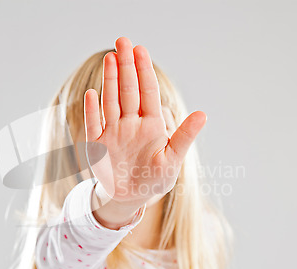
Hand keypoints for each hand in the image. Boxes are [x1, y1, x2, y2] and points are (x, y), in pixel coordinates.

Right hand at [84, 37, 205, 225]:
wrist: (131, 198)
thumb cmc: (154, 179)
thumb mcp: (173, 159)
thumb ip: (184, 136)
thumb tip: (203, 113)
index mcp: (151, 125)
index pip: (147, 92)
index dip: (144, 70)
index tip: (141, 49)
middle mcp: (131, 123)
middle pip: (128, 90)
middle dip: (126, 66)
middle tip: (123, 41)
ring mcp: (113, 132)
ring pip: (111, 101)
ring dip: (110, 80)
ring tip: (110, 58)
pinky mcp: (98, 145)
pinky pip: (94, 125)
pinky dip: (92, 111)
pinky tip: (92, 94)